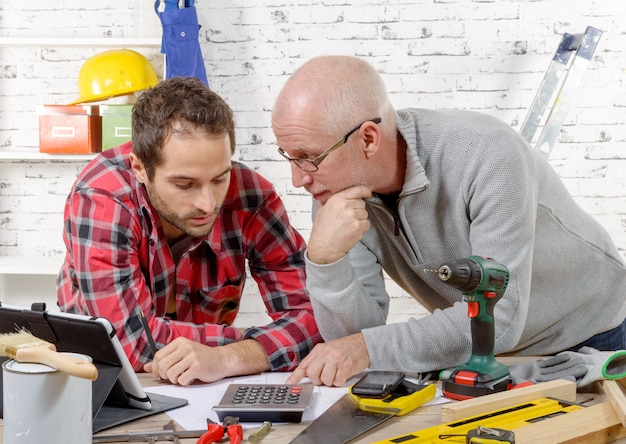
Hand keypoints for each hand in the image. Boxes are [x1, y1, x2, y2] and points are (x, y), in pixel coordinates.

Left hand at [143, 337, 269, 385]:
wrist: (222, 360)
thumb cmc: (202, 358)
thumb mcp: (183, 355)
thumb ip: (165, 360)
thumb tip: (146, 367)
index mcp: (180, 342)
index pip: (158, 356)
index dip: (155, 368)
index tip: (159, 374)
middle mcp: (185, 347)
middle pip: (162, 366)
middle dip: (164, 375)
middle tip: (172, 377)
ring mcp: (192, 356)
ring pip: (170, 374)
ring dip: (175, 380)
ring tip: (183, 376)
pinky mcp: (198, 367)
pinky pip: (182, 380)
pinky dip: (185, 383)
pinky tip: (192, 378)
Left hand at [286, 333, 369, 385]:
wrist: (363, 344)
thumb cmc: (346, 348)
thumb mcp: (328, 349)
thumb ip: (317, 360)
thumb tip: (308, 374)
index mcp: (319, 349)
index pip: (304, 365)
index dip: (295, 376)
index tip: (289, 384)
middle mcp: (326, 354)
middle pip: (312, 374)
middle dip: (318, 380)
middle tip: (325, 377)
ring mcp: (335, 360)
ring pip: (325, 380)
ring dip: (330, 381)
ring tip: (336, 374)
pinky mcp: (345, 367)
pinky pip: (337, 382)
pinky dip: (339, 381)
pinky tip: (343, 374)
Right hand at [307, 185, 371, 263]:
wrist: (323, 248)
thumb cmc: (322, 231)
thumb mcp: (321, 210)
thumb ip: (328, 199)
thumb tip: (331, 191)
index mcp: (336, 199)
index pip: (357, 189)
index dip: (365, 191)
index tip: (367, 193)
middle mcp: (345, 206)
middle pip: (361, 203)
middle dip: (358, 210)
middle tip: (348, 218)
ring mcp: (352, 216)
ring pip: (365, 213)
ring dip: (360, 220)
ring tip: (348, 226)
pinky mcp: (358, 227)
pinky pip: (367, 223)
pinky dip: (362, 228)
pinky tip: (352, 232)